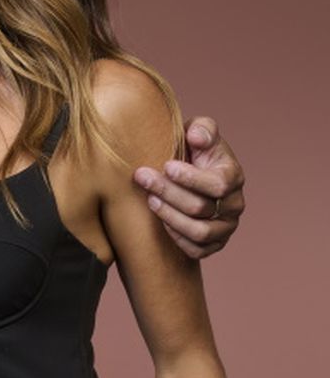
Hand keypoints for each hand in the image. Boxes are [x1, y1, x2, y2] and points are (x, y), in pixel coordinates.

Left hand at [133, 115, 244, 259]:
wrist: (189, 175)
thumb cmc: (194, 151)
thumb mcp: (199, 131)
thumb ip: (202, 128)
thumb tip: (196, 137)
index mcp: (233, 176)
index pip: (217, 184)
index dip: (189, 178)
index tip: (166, 165)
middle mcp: (234, 204)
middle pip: (200, 207)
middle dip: (167, 192)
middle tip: (142, 177)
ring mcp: (226, 227)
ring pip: (199, 232)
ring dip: (169, 216)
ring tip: (150, 200)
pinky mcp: (215, 244)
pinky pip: (197, 250)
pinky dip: (177, 238)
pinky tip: (162, 221)